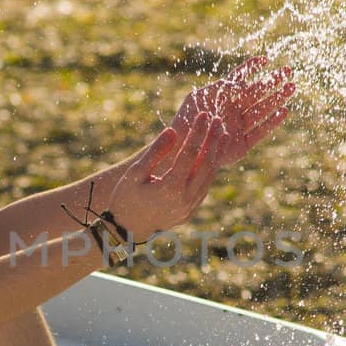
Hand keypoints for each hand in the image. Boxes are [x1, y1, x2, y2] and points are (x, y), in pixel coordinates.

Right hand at [107, 111, 225, 241]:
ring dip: (216, 154)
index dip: (198, 132)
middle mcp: (184, 198)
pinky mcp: (190, 212)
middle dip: (213, 140)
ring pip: (209, 177)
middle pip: (206, 163)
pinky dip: (209, 170)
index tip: (203, 115)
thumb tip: (173, 130)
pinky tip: (211, 156)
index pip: (190, 153)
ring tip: (220, 135)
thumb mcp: (136, 173)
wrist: (126, 230)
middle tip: (217, 120)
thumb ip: (155, 151)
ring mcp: (189, 207)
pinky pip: (204, 188)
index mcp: (170, 187)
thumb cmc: (125, 198)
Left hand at [170, 56, 294, 168]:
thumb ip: (219, 89)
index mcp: (222, 98)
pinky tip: (284, 111)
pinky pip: (260, 132)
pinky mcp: (242, 145)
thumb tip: (241, 82)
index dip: (252, 68)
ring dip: (277, 98)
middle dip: (272, 82)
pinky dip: (272, 122)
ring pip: (262, 110)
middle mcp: (233, 111)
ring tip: (292, 87)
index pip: (240, 79)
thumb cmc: (185, 122)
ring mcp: (239, 127)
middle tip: (288, 70)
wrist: (182, 149)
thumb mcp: (198, 99)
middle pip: (257, 93)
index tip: (266, 59)